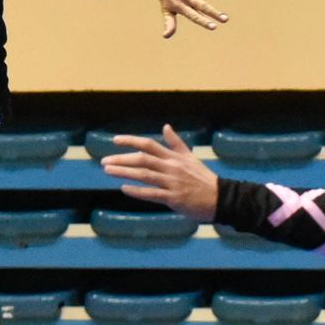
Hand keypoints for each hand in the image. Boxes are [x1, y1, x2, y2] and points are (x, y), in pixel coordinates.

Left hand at [101, 124, 219, 220]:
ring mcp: (172, 182)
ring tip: (108, 171)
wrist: (220, 198)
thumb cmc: (203, 178)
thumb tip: (166, 126)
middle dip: (122, 158)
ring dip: (124, 172)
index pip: (149, 144)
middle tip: (104, 161)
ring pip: (144, 174)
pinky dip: (137, 191)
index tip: (115, 140)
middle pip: (142, 159)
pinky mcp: (174, 198)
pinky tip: (124, 188)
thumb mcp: (190, 157)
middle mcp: (171, 167)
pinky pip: (152, 193)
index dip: (131, 141)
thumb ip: (176, 143)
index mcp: (174, 157)